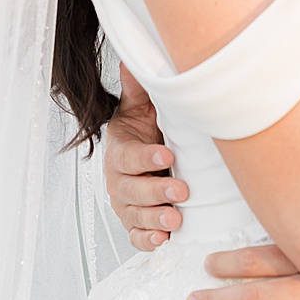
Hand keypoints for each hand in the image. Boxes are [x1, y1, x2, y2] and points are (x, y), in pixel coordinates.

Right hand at [102, 64, 187, 251]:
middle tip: (181, 192)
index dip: (146, 157)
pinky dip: (147, 240)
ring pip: (134, 215)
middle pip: (130, 189)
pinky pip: (136, 237)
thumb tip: (132, 59)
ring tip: (175, 220)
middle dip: (156, 192)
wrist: (148, 159)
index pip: (128, 156)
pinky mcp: (135, 224)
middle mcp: (118, 180)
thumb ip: (137, 88)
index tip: (168, 155)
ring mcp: (126, 205)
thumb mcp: (141, 108)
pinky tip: (163, 240)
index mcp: (119, 150)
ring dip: (154, 218)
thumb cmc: (146, 132)